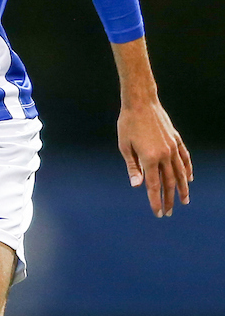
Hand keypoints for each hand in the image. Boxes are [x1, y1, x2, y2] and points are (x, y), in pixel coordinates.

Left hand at [117, 100, 192, 217]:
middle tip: (169, 212)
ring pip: (181, 172)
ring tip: (185, 201)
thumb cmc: (128, 124)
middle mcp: (164, 154)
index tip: (158, 213)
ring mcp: (172, 147)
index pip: (154, 186)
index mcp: (149, 158)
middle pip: (169, 182)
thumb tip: (137, 186)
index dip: (156, 201)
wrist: (141, 102)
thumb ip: (133, 167)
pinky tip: (189, 178)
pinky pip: (184, 158)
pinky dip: (188, 169)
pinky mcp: (176, 139)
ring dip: (183, 188)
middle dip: (169, 199)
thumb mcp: (124, 146)